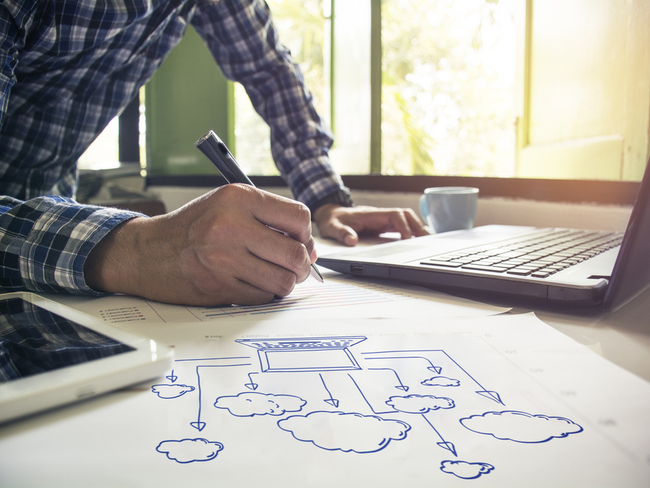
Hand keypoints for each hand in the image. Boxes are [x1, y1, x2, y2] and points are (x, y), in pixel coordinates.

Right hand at [84, 184, 316, 305]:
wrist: (149, 252)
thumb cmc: (193, 227)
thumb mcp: (228, 205)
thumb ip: (268, 219)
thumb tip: (310, 249)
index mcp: (238, 198)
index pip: (298, 217)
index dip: (306, 234)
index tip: (301, 242)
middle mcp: (231, 226)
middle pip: (296, 254)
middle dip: (302, 265)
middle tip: (294, 266)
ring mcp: (225, 259)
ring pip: (284, 280)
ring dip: (284, 282)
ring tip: (271, 274)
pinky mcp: (220, 286)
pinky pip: (264, 296)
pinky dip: (264, 293)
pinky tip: (250, 282)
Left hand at [312, 203, 428, 245]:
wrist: (331, 215)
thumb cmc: (333, 220)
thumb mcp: (333, 228)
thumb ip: (342, 233)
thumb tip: (352, 241)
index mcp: (372, 214)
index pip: (394, 215)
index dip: (403, 226)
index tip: (408, 239)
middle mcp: (380, 215)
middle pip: (405, 215)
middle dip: (417, 226)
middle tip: (426, 241)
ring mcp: (383, 220)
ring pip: (406, 220)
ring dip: (417, 229)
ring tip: (427, 242)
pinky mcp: (383, 226)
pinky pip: (401, 226)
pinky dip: (411, 232)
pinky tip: (417, 242)